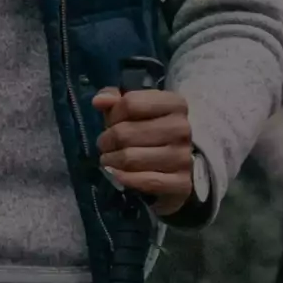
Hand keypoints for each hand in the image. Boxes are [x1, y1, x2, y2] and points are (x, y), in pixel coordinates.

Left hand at [95, 85, 193, 215]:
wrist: (175, 168)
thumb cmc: (149, 132)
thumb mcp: (133, 110)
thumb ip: (114, 99)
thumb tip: (99, 101)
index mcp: (174, 104)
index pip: (130, 103)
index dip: (113, 114)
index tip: (112, 122)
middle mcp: (182, 128)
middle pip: (125, 133)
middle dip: (107, 141)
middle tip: (105, 146)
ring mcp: (183, 156)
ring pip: (130, 158)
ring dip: (112, 161)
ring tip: (109, 160)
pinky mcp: (181, 182)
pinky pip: (144, 181)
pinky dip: (124, 179)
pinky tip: (117, 175)